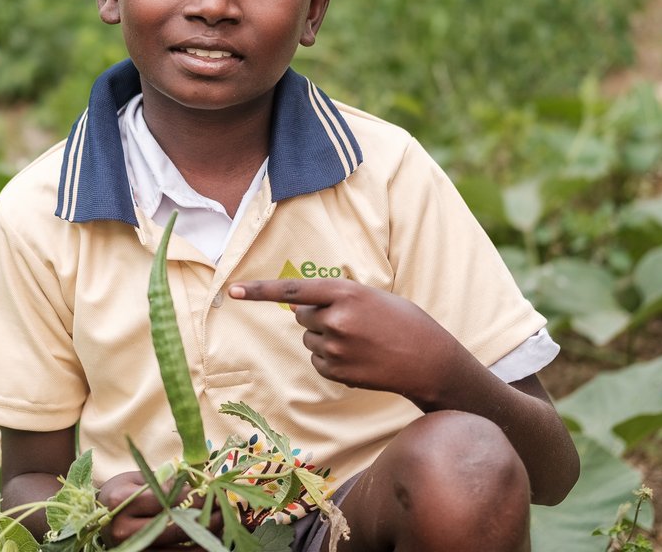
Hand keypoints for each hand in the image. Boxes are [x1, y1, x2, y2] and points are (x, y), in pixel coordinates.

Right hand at [98, 471, 221, 550]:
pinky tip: (209, 543)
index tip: (213, 489)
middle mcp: (124, 529)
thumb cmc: (120, 493)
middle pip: (175, 526)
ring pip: (179, 550)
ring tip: (222, 525)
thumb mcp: (136, 479)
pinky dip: (195, 551)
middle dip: (205, 517)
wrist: (97, 517)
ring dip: (206, 539)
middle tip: (224, 508)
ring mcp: (133, 549)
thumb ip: (164, 481)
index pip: (167, 499)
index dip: (194, 495)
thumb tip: (198, 482)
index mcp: (121, 502)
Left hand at [229, 279, 470, 406]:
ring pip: (309, 339)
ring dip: (326, 338)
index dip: (260, 291)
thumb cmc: (403, 321)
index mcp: (345, 292)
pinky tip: (358, 358)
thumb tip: (298, 305)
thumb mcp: (372, 296)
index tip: (233, 291)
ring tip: (360, 341)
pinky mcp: (336, 371)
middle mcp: (335, 318)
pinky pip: (317, 361)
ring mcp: (335, 347)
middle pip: (301, 315)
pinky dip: (331, 359)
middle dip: (318, 316)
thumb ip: (335, 297)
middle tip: (351, 321)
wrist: (428, 360)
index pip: (293, 290)